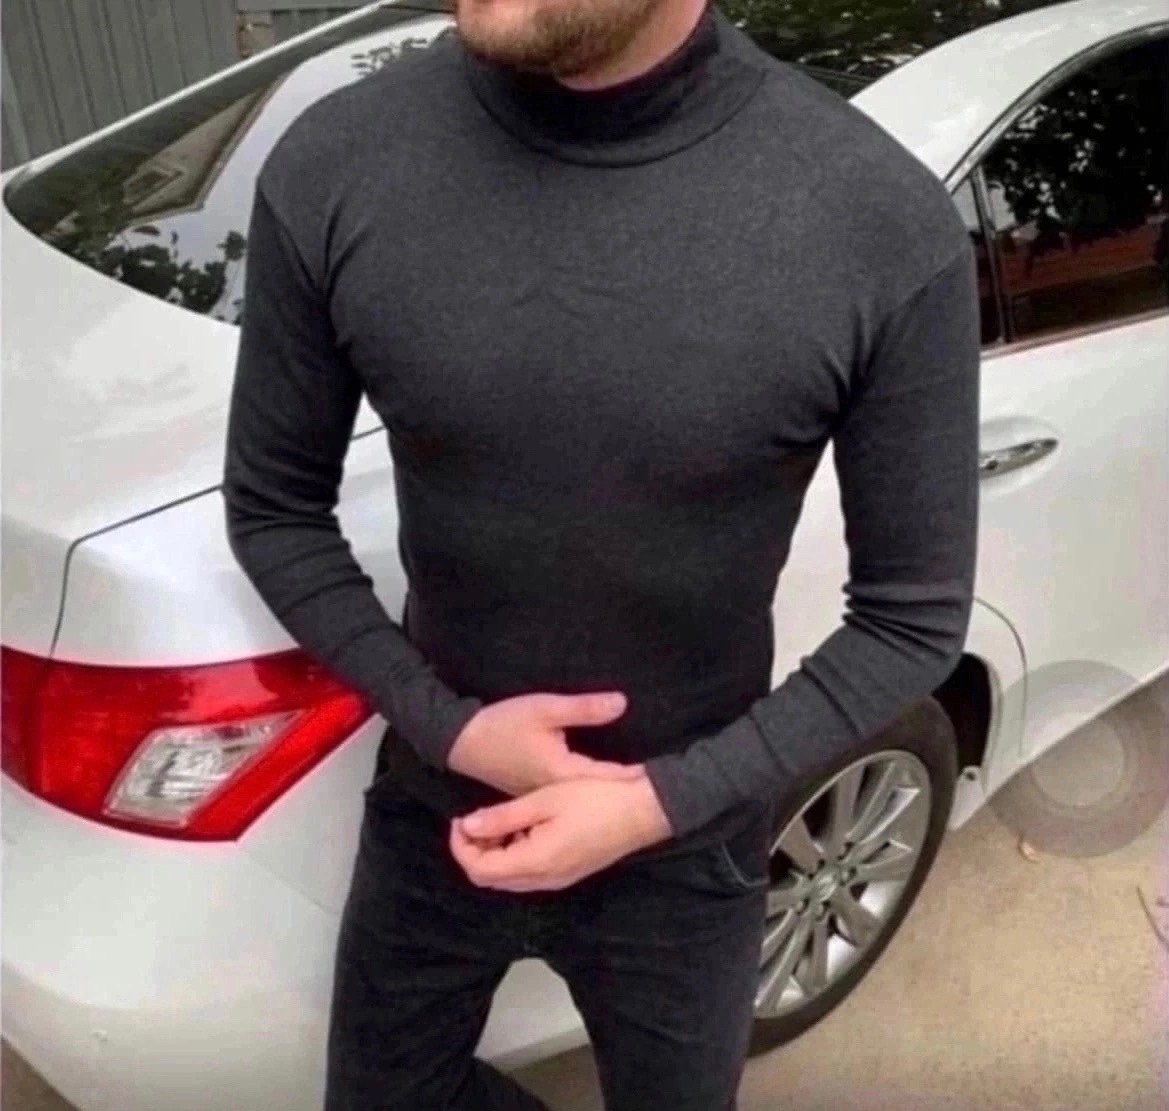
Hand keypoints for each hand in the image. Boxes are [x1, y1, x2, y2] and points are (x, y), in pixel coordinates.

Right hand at [445, 690, 642, 795]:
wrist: (459, 742)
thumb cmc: (502, 724)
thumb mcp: (545, 708)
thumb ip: (584, 708)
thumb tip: (623, 703)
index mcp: (561, 774)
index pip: (605, 778)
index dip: (632, 777)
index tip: (658, 778)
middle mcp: (554, 793)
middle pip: (596, 795)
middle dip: (624, 790)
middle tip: (655, 790)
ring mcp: (542, 798)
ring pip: (581, 800)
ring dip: (605, 794)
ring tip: (634, 794)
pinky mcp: (532, 795)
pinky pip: (566, 801)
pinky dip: (585, 795)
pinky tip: (597, 794)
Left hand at [448, 774, 674, 891]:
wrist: (644, 810)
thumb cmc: (595, 799)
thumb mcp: (544, 800)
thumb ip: (502, 817)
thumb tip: (467, 826)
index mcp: (535, 862)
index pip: (480, 870)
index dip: (461, 847)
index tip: (459, 818)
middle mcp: (544, 880)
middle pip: (491, 879)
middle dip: (474, 852)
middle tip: (472, 820)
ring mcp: (559, 879)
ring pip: (510, 878)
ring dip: (494, 854)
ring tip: (494, 820)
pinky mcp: (569, 872)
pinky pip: (529, 873)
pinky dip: (514, 854)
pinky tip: (521, 826)